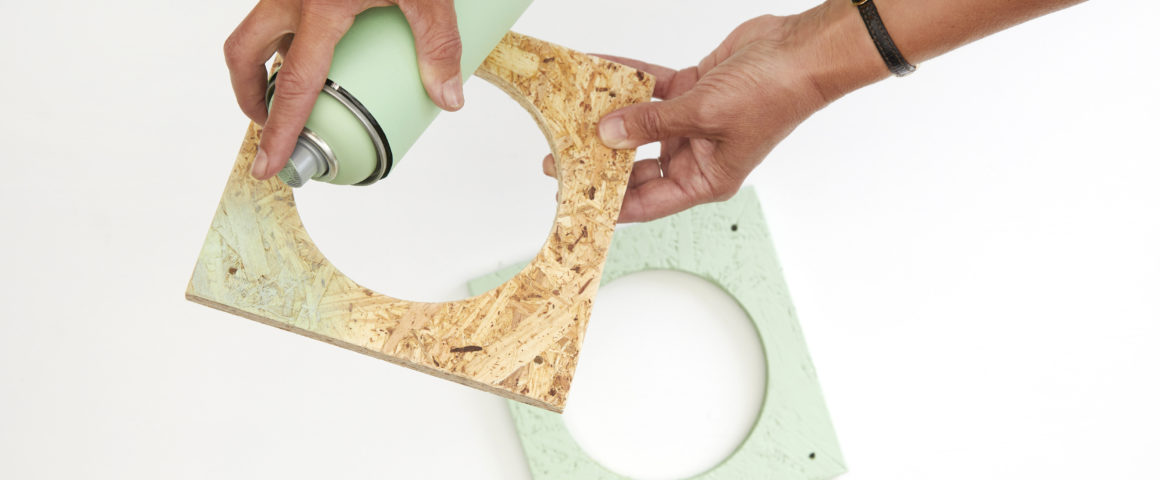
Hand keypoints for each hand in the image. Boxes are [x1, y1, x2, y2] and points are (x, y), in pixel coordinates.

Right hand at [225, 0, 464, 179]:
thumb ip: (438, 43)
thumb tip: (447, 99)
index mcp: (322, 5)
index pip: (296, 85)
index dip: (281, 131)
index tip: (269, 166)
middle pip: (245, 53)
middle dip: (250, 96)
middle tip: (270, 124)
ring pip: (256, 27)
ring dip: (265, 63)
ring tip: (293, 90)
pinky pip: (277, 8)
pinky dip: (287, 33)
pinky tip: (318, 41)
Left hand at [544, 14, 841, 222]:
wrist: (800, 51)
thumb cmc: (773, 95)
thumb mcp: (702, 115)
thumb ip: (651, 124)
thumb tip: (608, 133)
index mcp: (706, 179)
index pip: (646, 203)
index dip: (608, 203)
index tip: (573, 200)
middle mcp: (698, 155)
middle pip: (637, 166)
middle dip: (600, 160)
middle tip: (560, 156)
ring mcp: (695, 122)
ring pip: (641, 124)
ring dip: (611, 116)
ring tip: (572, 114)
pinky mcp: (694, 91)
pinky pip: (652, 89)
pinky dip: (628, 78)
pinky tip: (601, 70)